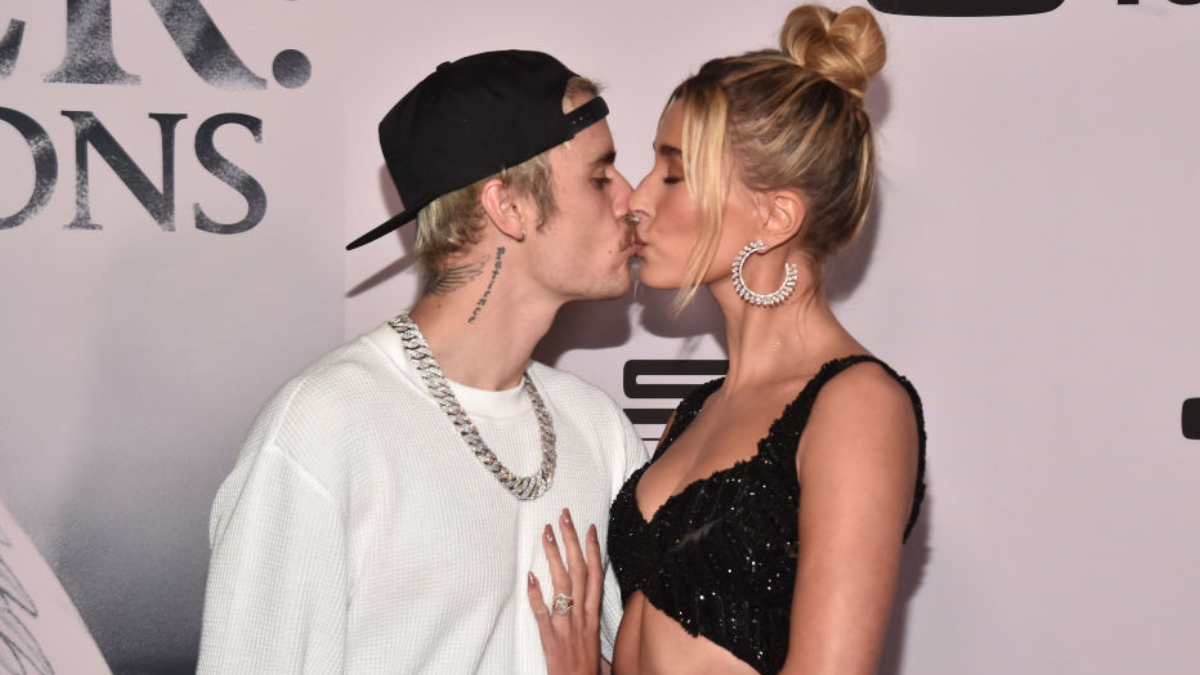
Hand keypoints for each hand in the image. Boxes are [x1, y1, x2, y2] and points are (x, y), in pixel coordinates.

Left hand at [527, 508, 602, 674]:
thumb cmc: (588, 671)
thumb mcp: (597, 640)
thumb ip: (591, 619)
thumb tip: (589, 601)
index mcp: (593, 616)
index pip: (596, 575)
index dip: (594, 549)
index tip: (589, 527)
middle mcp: (583, 617)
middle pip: (579, 571)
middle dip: (572, 541)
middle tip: (564, 517)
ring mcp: (567, 627)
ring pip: (563, 585)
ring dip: (554, 557)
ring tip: (547, 534)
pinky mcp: (551, 640)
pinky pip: (543, 613)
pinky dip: (537, 595)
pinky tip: (531, 576)